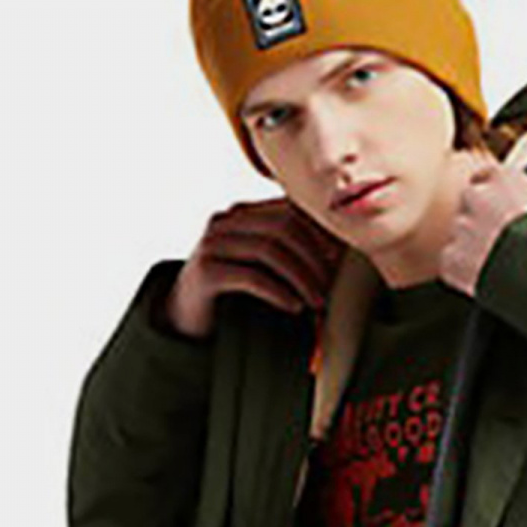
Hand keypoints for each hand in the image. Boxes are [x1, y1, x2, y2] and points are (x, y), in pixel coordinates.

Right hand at [165, 196, 342, 337]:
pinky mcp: (206, 272)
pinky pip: (251, 276)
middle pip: (283, 227)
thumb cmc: (232, 292)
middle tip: (329, 287)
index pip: (289, 210)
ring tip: (317, 301)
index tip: (340, 260)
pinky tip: (294, 306)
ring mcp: (213, 244)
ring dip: (301, 278)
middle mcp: (226, 222)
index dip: (319, 233)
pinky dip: (279, 292)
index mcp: (243, 213)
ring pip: (270, 250)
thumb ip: (287, 252)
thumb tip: (338, 254)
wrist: (186, 317)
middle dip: (313, 258)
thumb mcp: (261, 265)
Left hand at [437, 158, 526, 297]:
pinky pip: (452, 262)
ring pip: (460, 233)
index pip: (486, 174)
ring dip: (471, 244)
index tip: (498, 199)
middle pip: (469, 203)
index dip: (491, 189)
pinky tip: (482, 276)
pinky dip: (462, 270)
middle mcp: (476, 197)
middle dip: (479, 217)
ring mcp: (461, 228)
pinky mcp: (452, 258)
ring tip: (495, 260)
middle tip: (498, 235)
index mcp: (501, 179)